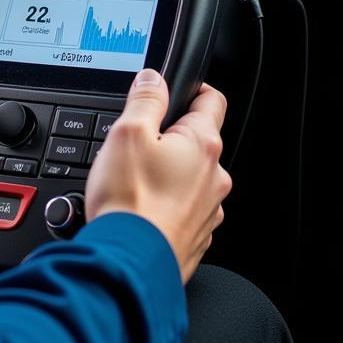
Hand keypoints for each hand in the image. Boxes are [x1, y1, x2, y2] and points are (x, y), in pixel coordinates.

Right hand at [85, 69, 231, 282]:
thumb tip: (154, 78)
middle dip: (171, 138)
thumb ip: (145, 99)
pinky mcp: (196, 237)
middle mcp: (215, 177)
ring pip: (190, 178)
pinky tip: (139, 208)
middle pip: (198, 141)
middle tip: (138, 142)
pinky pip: (183, 209)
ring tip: (133, 181)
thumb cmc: (130, 201)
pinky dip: (165, 205)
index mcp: (203, 145)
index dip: (195, 88)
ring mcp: (208, 210)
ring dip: (169, 174)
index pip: (212, 100)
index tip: (179, 88)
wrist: (130, 264)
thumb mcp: (128, 133)